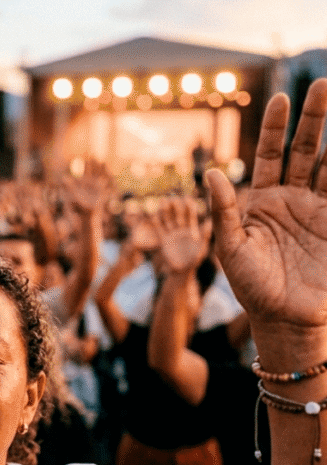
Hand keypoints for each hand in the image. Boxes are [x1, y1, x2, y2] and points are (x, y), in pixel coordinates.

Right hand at [154, 196, 210, 273]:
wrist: (182, 270)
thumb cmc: (195, 259)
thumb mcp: (201, 248)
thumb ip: (205, 236)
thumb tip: (210, 223)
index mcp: (192, 229)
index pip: (191, 214)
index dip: (189, 206)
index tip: (187, 198)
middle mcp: (181, 228)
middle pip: (178, 214)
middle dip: (175, 205)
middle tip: (173, 197)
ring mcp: (172, 233)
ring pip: (168, 219)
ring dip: (165, 210)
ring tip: (162, 201)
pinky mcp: (163, 239)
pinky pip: (159, 229)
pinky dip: (156, 221)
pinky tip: (153, 214)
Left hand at [206, 78, 326, 354]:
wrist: (284, 319)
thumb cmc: (251, 287)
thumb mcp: (230, 249)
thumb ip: (222, 211)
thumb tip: (210, 172)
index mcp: (261, 201)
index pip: (268, 155)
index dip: (273, 128)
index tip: (280, 99)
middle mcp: (291, 199)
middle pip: (303, 150)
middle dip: (313, 119)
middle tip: (320, 85)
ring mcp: (317, 210)